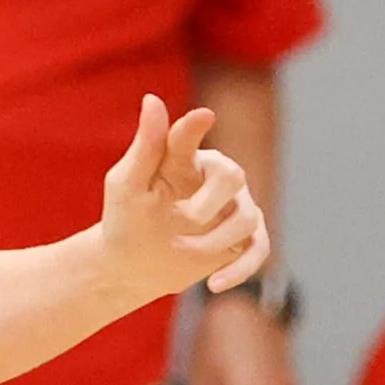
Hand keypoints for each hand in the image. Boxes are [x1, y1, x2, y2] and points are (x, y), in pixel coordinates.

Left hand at [100, 95, 267, 306]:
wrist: (130, 266)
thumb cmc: (125, 219)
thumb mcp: (126, 186)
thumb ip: (145, 146)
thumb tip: (153, 99)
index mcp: (184, 159)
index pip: (191, 138)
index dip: (195, 129)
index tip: (202, 117)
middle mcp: (217, 179)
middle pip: (234, 176)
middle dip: (209, 202)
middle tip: (182, 220)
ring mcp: (234, 209)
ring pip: (247, 219)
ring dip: (212, 241)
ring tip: (179, 251)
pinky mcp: (241, 241)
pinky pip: (259, 251)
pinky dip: (241, 269)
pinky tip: (214, 285)